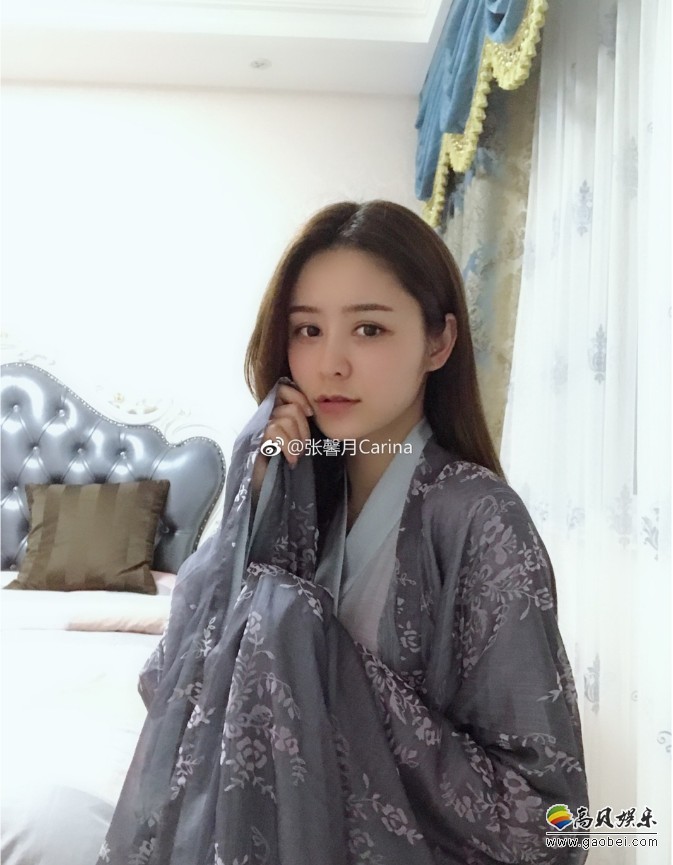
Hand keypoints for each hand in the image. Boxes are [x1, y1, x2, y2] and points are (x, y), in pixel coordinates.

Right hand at [252, 383, 313, 499]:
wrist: (266, 494)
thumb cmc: (284, 470)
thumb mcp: (297, 443)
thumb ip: (300, 426)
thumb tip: (312, 411)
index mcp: (274, 416)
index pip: (283, 389)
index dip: (298, 397)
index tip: (310, 413)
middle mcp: (263, 419)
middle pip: (290, 407)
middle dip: (303, 428)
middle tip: (302, 448)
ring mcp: (257, 430)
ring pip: (285, 418)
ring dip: (297, 440)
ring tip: (295, 456)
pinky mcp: (253, 442)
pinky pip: (275, 430)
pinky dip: (288, 446)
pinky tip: (290, 460)